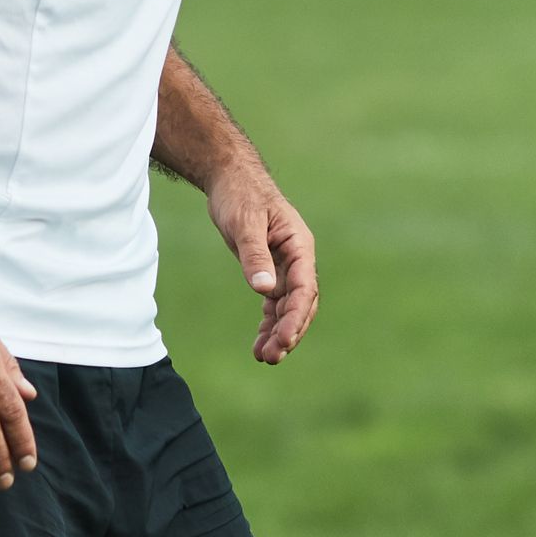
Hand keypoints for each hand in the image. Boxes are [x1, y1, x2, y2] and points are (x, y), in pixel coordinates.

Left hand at [208, 174, 318, 364]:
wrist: (231, 179)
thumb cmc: (241, 195)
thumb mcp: (245, 224)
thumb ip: (255, 255)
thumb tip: (264, 290)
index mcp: (299, 246)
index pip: (304, 288)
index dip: (295, 317)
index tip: (283, 339)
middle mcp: (297, 260)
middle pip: (301, 304)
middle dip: (290, 332)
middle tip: (272, 357)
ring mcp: (285, 267)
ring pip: (288, 308)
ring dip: (279, 333)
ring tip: (264, 358)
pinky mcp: (270, 271)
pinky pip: (274, 304)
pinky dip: (269, 324)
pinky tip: (259, 345)